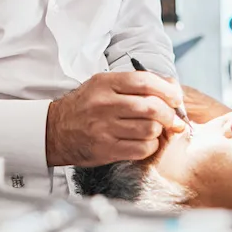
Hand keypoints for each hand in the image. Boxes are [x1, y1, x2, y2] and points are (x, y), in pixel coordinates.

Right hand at [46, 72, 186, 166]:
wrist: (54, 130)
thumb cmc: (85, 106)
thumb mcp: (103, 85)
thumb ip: (135, 84)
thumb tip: (172, 87)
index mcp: (105, 84)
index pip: (145, 82)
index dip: (167, 90)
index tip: (176, 98)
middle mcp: (104, 104)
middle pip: (151, 107)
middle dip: (169, 114)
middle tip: (172, 118)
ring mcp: (104, 128)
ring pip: (149, 129)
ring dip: (159, 131)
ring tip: (154, 129)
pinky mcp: (105, 149)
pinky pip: (141, 149)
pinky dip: (150, 146)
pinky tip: (144, 142)